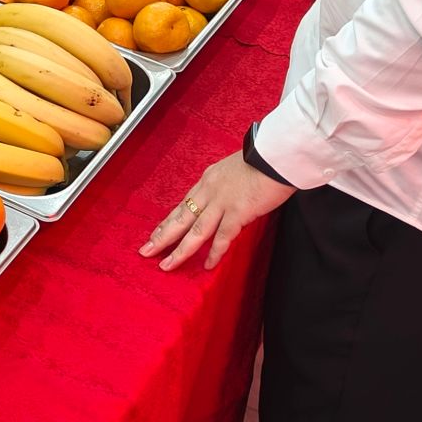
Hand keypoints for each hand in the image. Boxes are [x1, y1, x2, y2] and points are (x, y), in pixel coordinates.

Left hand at [140, 150, 293, 271]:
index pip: (183, 205)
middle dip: (162, 237)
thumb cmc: (262, 161)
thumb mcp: (234, 170)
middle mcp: (209, 192)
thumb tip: (225, 199)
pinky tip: (207, 266)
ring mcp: (221, 203)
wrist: (276, 155)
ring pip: (195, 231)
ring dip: (180, 251)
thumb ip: (225, 186)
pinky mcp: (238, 212)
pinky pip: (222, 237)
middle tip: (145, 251)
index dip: (168, 222)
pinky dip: (214, 253)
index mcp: (208, 180)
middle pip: (180, 218)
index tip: (156, 234)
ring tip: (166, 265)